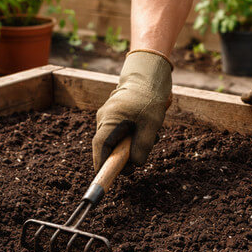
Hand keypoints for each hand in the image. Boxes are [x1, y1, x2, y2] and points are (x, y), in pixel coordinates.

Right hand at [92, 50, 172, 170]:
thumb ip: (142, 147)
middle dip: (122, 157)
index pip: (100, 148)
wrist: (149, 74)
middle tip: (138, 161)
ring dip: (131, 146)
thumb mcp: (151, 125)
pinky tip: (148, 130)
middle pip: (107, 147)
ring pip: (116, 140)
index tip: (106, 178)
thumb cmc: (149, 98)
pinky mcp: (116, 115)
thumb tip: (135, 165)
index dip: (101, 165)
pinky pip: (121, 133)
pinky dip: (133, 137)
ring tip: (151, 136)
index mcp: (109, 120)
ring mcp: (109, 116)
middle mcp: (104, 118)